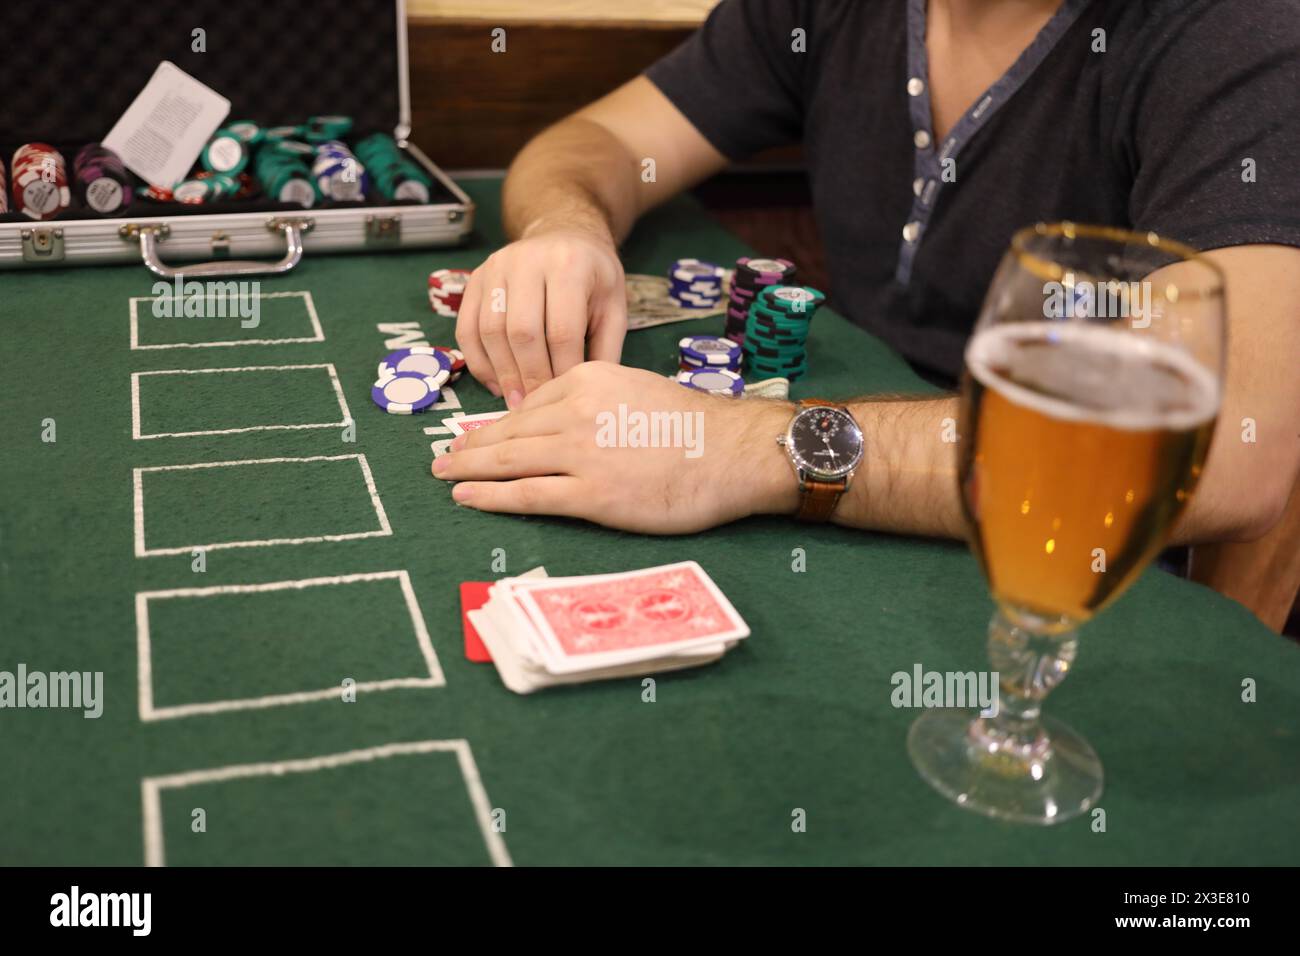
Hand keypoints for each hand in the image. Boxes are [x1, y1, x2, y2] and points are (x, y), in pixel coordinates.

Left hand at [432, 362, 799, 533]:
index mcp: (587, 379)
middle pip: (509, 431)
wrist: (731, 451)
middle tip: (443, 457)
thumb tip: (566, 421)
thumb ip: (598, 400)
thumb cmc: (694, 426)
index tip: (477, 435)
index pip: (530, 403)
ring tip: (443, 476)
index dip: (497, 423)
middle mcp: (575, 411)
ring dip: (469, 469)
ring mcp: (580, 454)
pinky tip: (467, 497)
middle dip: (471, 445)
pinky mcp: (591, 494)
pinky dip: (490, 497)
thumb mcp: (637, 389)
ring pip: (509, 460)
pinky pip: (527, 494)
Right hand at [455, 226, 627, 406]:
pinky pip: (466, 328)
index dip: (560, 371)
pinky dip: (478, 361)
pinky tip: (496, 383)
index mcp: (569, 265)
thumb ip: (605, 349)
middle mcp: (527, 261)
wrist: (565, 235)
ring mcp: (495, 267)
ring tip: (516, 402)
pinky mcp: (474, 279)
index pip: (561, 330)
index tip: (563, 399)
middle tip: (535, 407)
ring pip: (489, 331)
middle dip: (528, 375)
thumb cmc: (593, 277)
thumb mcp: (614, 307)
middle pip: (521, 332)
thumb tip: (587, 397)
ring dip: (502, 373)